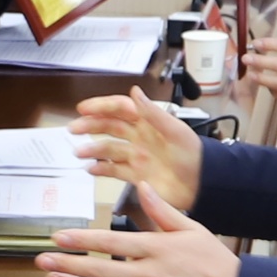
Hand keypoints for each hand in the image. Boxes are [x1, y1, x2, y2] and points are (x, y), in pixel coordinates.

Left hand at [35, 186, 236, 276]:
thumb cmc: (216, 264)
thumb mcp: (192, 229)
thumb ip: (163, 210)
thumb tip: (144, 187)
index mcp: (157, 249)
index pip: (110, 243)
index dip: (81, 240)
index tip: (59, 237)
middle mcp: (148, 274)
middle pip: (99, 269)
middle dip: (67, 264)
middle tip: (42, 259)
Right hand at [67, 91, 200, 213]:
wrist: (202, 184)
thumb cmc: (193, 154)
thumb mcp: (174, 130)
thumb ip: (152, 112)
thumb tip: (135, 91)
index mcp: (148, 122)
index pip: (120, 108)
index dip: (101, 106)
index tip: (83, 108)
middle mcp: (139, 137)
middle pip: (109, 127)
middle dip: (90, 126)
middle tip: (73, 129)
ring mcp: (136, 156)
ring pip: (108, 149)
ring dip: (92, 149)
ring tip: (79, 152)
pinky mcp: (135, 175)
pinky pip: (113, 169)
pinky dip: (101, 168)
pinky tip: (91, 168)